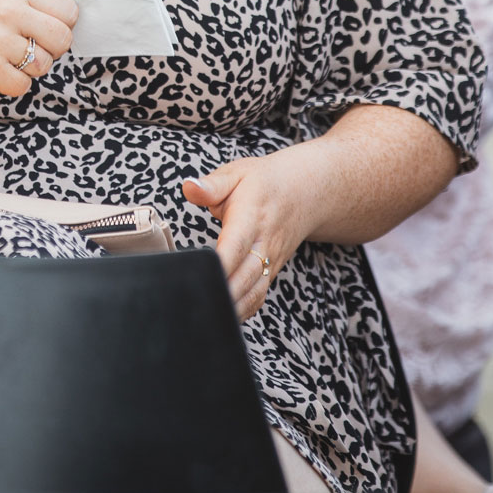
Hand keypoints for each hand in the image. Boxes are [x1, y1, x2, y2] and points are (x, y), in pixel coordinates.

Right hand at [0, 0, 86, 100]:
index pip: (67, 10)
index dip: (62, 25)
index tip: (43, 30)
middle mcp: (6, 10)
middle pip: (63, 38)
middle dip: (52, 50)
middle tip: (26, 49)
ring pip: (44, 65)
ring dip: (30, 69)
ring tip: (4, 59)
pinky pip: (23, 86)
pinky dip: (11, 85)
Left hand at [182, 150, 315, 320]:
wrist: (303, 192)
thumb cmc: (264, 183)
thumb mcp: (236, 173)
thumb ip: (211, 185)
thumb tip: (189, 188)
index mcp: (251, 217)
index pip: (236, 244)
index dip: (220, 263)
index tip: (202, 275)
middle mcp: (264, 244)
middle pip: (245, 277)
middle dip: (223, 293)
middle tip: (195, 305)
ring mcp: (270, 261)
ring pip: (253, 292)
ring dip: (232, 307)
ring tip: (205, 319)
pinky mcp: (270, 272)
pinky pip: (258, 297)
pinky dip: (243, 310)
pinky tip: (223, 318)